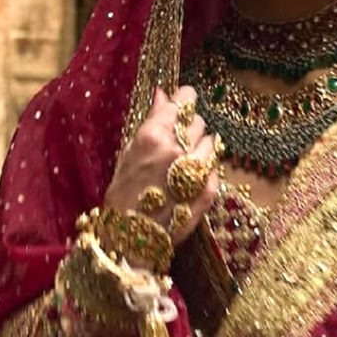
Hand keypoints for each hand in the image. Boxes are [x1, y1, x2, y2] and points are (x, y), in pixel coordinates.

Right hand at [104, 85, 219, 244]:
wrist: (130, 241)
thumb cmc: (122, 196)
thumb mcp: (128, 153)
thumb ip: (151, 122)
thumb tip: (163, 94)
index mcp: (155, 136)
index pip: (184, 101)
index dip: (183, 101)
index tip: (181, 105)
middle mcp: (179, 150)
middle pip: (198, 121)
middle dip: (188, 128)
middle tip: (176, 143)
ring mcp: (197, 171)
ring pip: (210, 142)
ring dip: (199, 148)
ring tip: (182, 165)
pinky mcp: (210, 190)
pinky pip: (214, 167)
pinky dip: (205, 170)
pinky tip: (189, 181)